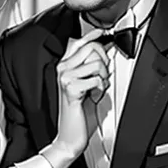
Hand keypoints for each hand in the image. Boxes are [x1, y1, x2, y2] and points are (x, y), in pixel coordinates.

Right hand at [55, 29, 108, 155]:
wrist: (69, 136)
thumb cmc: (77, 113)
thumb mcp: (85, 85)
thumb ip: (90, 68)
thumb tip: (103, 52)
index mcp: (64, 67)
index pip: (79, 43)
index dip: (93, 35)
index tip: (102, 31)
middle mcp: (63, 69)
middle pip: (92, 48)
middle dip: (104, 61)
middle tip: (102, 76)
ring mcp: (65, 78)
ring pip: (97, 64)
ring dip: (103, 78)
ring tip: (96, 89)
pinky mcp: (71, 88)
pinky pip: (97, 79)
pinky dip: (100, 89)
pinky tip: (93, 96)